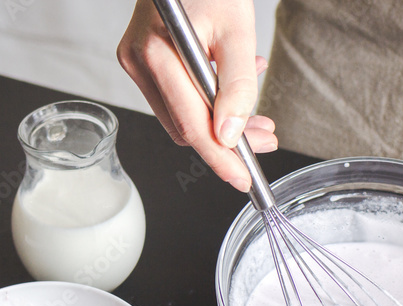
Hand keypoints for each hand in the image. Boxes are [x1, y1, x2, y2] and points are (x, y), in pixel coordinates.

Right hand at [117, 0, 276, 192]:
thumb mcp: (237, 31)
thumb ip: (236, 87)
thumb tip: (231, 135)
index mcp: (157, 53)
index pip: (190, 125)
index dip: (220, 157)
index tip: (242, 178)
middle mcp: (139, 60)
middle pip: (185, 126)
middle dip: (228, 140)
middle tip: (265, 138)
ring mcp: (137, 62)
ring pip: (182, 115)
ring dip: (221, 121)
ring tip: (256, 114)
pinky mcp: (142, 61)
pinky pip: (177, 97)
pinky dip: (207, 102)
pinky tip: (231, 91)